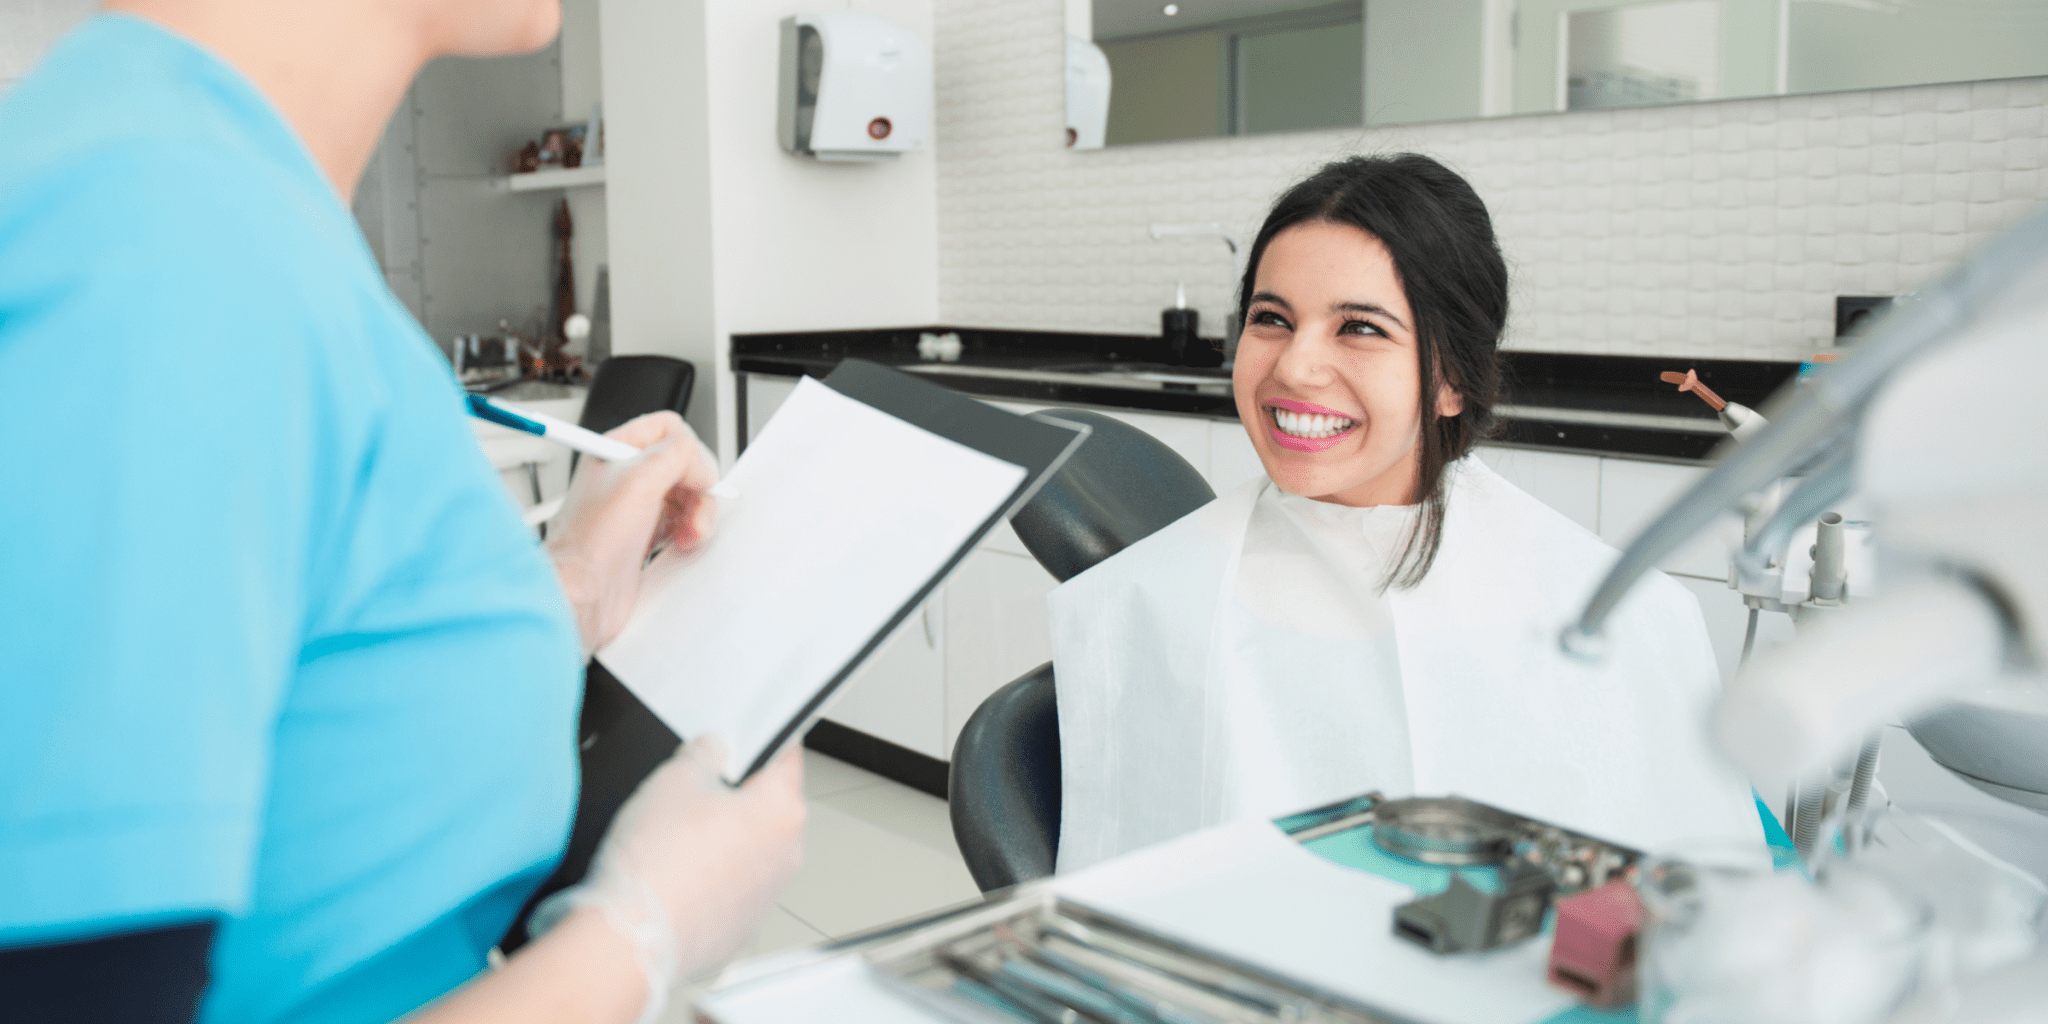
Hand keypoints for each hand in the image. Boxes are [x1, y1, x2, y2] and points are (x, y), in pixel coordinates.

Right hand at [534, 738, 805, 1018]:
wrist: (631, 938)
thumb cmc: (657, 862)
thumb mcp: (674, 778)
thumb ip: (704, 754)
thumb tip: (713, 751)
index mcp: (781, 811)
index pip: (787, 758)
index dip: (764, 742)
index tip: (750, 739)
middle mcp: (786, 855)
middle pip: (769, 808)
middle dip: (735, 797)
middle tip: (693, 792)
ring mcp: (766, 897)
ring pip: (750, 851)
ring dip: (723, 841)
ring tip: (675, 840)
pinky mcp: (741, 928)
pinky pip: (732, 890)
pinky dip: (711, 881)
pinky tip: (674, 876)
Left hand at [545, 411, 717, 652]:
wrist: (582, 594)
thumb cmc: (592, 541)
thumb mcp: (639, 479)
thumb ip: (679, 455)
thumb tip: (702, 465)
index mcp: (617, 451)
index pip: (669, 429)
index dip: (689, 452)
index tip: (693, 478)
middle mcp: (626, 476)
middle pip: (684, 465)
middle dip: (698, 489)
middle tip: (695, 510)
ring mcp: (636, 507)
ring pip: (687, 496)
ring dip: (698, 514)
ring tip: (689, 533)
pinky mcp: (644, 536)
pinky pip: (682, 523)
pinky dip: (691, 532)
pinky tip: (682, 543)